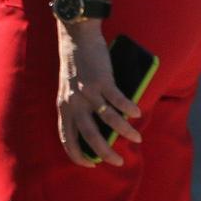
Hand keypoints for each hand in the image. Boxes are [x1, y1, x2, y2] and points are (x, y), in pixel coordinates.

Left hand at [56, 16, 140, 167]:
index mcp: (64, 106)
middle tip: (118, 162)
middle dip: (105, 153)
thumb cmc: (75, 64)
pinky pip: (118, 100)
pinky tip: (137, 114)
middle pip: (89, 136)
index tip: (90, 164)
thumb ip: (78, 107)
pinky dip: (129, 109)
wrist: (76, 37)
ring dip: (124, 132)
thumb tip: (98, 127)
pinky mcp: (102, 81)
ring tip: (136, 139)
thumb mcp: (69, 89)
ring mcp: (88, 92)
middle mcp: (74, 102)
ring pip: (108, 121)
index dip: (77, 155)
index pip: (67, 138)